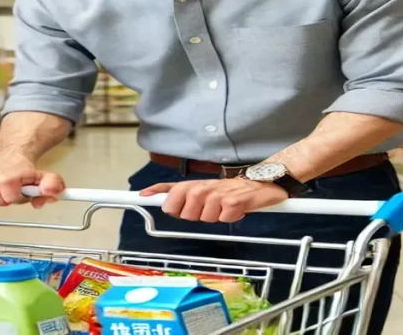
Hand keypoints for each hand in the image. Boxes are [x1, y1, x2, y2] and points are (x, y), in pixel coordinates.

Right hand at [0, 155, 64, 208]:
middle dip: (8, 198)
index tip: (22, 190)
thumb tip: (51, 193)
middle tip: (11, 188)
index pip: (12, 199)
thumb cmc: (23, 170)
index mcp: (7, 178)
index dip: (19, 197)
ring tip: (0, 188)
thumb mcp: (43, 175)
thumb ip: (52, 184)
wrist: (8, 155)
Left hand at [140, 178, 287, 222]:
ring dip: (213, 218)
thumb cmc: (229, 190)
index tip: (142, 195)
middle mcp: (203, 188)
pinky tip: (236, 211)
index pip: (171, 188)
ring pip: (203, 218)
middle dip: (192, 216)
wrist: (260, 183)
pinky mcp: (233, 202)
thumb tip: (159, 200)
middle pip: (184, 211)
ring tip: (223, 209)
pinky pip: (223, 219)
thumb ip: (183, 195)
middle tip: (206, 210)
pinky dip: (230, 219)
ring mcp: (218, 194)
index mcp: (195, 185)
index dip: (156, 192)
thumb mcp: (204, 189)